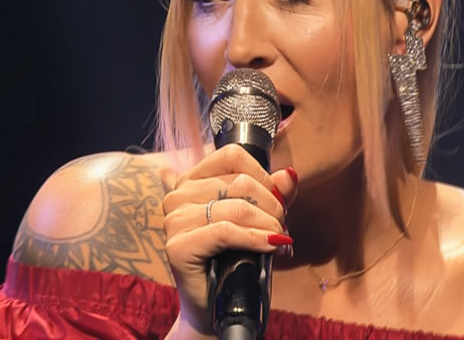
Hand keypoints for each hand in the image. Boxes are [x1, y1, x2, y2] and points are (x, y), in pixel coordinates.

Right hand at [161, 144, 297, 337]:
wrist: (220, 308)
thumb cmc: (238, 262)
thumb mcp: (260, 222)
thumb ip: (274, 196)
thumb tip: (289, 174)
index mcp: (192, 181)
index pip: (232, 156)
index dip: (263, 176)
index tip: (277, 202)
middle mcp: (177, 196)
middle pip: (238, 183)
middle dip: (271, 207)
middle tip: (280, 231)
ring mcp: (174, 221)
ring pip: (235, 207)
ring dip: (267, 226)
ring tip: (278, 242)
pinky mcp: (178, 246)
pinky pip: (225, 231)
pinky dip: (254, 239)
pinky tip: (271, 248)